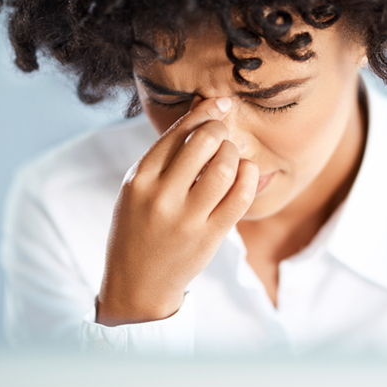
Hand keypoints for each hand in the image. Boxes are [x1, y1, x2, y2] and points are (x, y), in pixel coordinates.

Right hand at [96, 96, 258, 324]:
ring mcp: (186, 219)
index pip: (178, 132)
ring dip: (235, 153)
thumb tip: (202, 109)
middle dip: (220, 130)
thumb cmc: (139, 226)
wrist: (137, 282)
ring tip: (232, 156)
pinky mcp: (209, 237)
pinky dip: (249, 177)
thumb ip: (165, 154)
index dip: (204, 112)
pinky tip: (246, 172)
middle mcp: (161, 196)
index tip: (220, 104)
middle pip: (203, 142)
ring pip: (224, 168)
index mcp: (139, 178)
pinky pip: (239, 198)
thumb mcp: (137, 187)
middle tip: (224, 134)